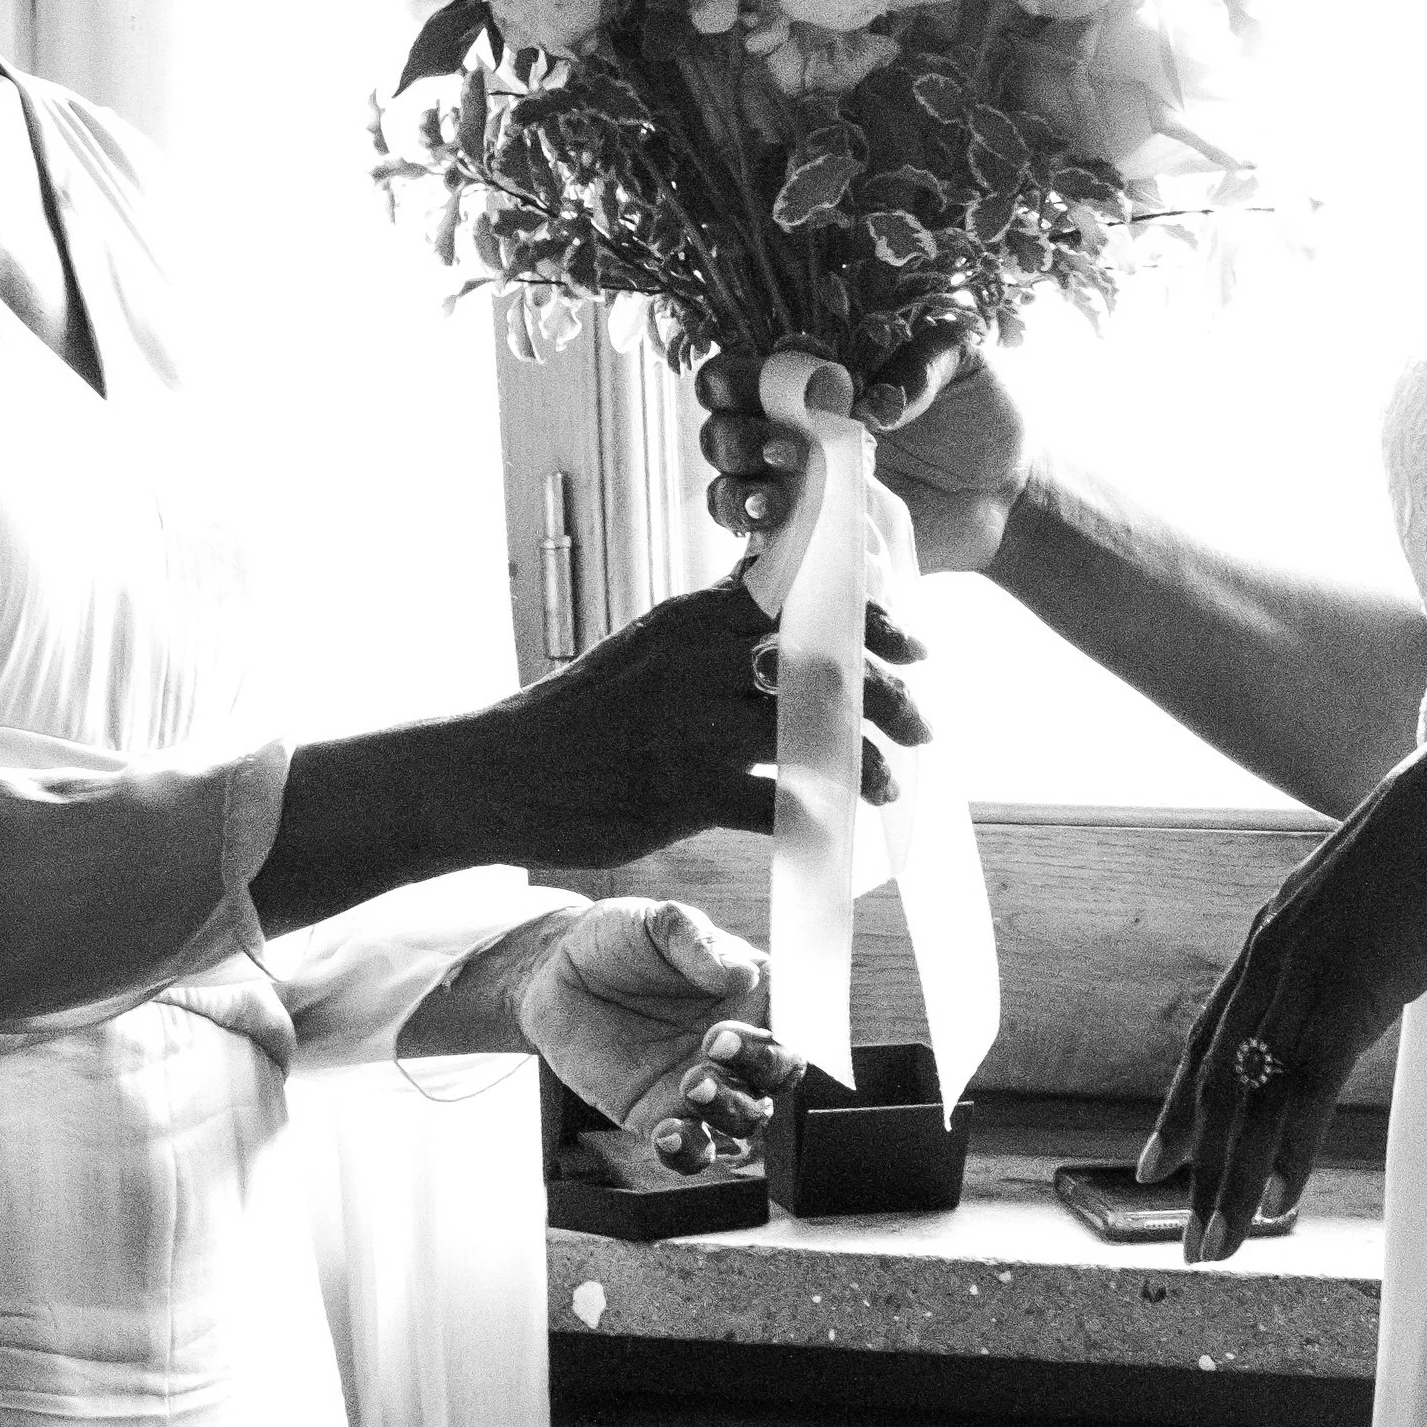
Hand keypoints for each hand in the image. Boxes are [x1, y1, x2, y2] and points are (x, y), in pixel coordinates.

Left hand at [482, 894, 801, 1158]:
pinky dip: (690, 1151)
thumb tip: (744, 974)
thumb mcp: (657, 923)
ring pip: (746, 1121)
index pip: (797, 1017)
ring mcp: (702, 1086)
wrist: (555, 974)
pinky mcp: (660, 1117)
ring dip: (729, 1109)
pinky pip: (691, 1149)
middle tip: (715, 1042)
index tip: (760, 1017)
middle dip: (763, 1066)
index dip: (793, 1026)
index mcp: (752, 994)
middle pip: (781, 1075)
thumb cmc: (619, 939)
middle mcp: (738, 1047)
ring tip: (691, 1082)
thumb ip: (696, 944)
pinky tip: (671, 1132)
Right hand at [499, 576, 928, 863]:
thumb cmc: (583, 711)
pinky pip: (774, 807)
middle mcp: (701, 661)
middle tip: (926, 725)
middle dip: (888, 697)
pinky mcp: (683, 791)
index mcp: (696, 617)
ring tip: (890, 785)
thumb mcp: (649, 644)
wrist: (501, 772)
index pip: (807, 602)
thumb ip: (715, 624)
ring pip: (812, 736)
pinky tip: (839, 833)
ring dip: (866, 764)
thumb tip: (780, 592)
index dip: (873, 621)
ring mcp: (693, 725)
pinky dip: (816, 822)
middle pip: (826, 665)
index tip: (915, 645)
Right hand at [696, 328, 1031, 573]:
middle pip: (720, 424)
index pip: (744, 366)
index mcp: (815, 376)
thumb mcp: (962, 362)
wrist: (1008, 493)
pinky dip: (752, 528)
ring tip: (778, 498)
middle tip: (787, 450)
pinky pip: (755, 534)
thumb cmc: (979, 414)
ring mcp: (798, 484)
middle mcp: (793, 426)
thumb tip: (872, 402)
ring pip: (725, 481)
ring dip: (736, 487)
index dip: (739, 373)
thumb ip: (920, 361)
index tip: (771, 387)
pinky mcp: (811, 533)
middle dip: (735, 435)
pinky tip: (780, 523)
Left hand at [1140, 733, 1426, 1256]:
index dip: (1181, 1106)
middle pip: (1217, 1079)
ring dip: (1234, 1179)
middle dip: (1199, 1165)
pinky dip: (1288, 1148)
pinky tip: (1277, 1203)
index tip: (1157, 1162)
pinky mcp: (1351, 987)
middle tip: (1186, 1236)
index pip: (1212, 1036)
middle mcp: (1272, 953)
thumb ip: (1351, 940)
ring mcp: (1305, 970)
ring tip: (1219, 1244)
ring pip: (1252, 1094)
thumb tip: (1364, 969)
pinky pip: (1306, 1084)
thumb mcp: (1374, 896)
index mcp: (1275, 932)